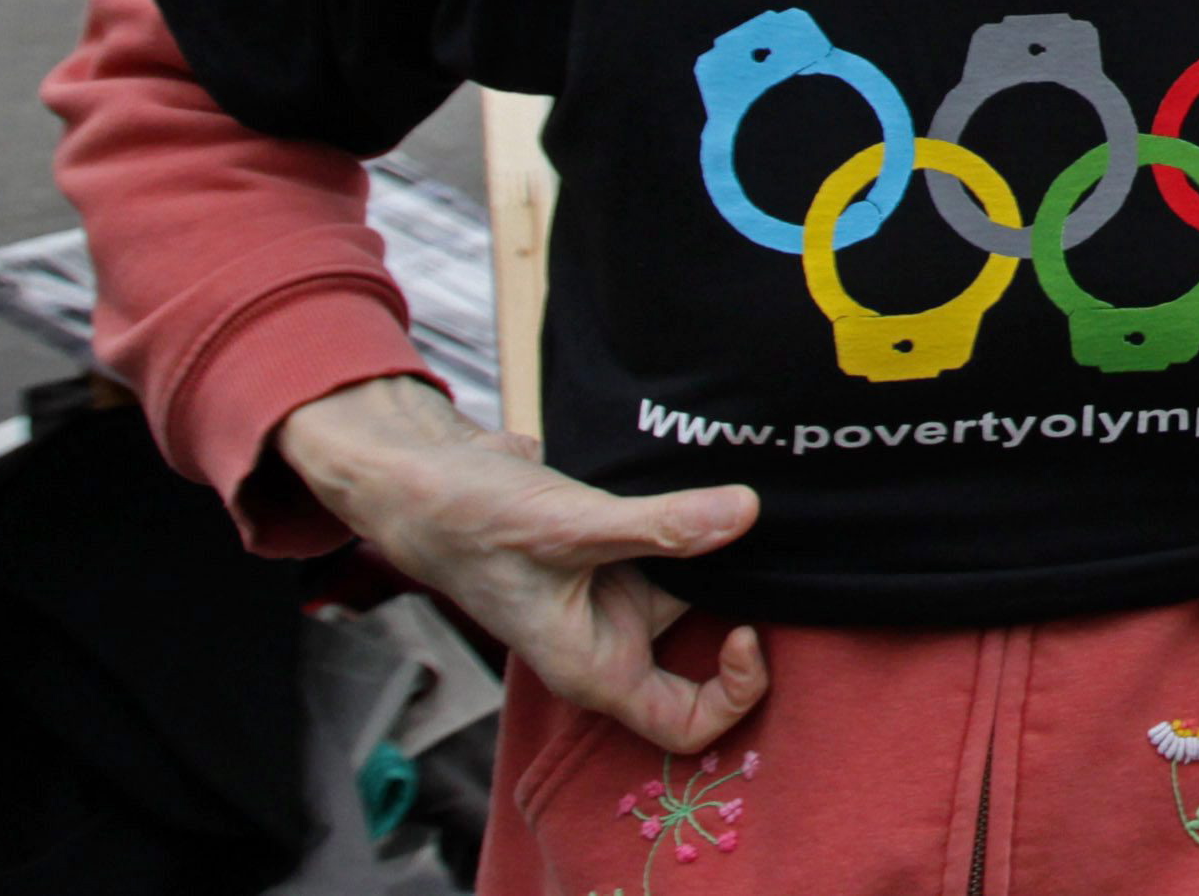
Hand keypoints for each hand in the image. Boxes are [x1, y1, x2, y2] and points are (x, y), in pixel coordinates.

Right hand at [276, 377, 766, 754]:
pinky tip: (719, 482)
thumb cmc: (472, 520)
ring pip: (699, 587)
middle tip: (768, 546)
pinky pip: (681, 547)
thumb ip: (657, 526)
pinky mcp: (620, 554)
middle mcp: (610, 640)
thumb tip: (745, 513)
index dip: (734, 691)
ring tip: (745, 498)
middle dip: (742, 603)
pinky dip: (702, 523)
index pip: (686, 723)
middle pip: (706, 649)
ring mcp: (616, 597)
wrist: (430, 477)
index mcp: (595, 667)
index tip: (745, 628)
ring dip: (724, 551)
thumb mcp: (569, 524)